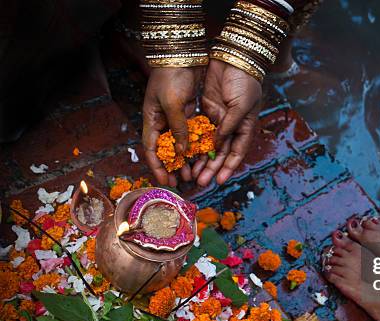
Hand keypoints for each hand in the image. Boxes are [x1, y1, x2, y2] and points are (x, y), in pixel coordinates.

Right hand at [142, 66, 202, 186]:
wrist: (183, 54)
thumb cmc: (172, 77)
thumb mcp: (173, 104)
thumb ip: (178, 128)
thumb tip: (183, 153)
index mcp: (151, 119)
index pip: (151, 149)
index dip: (157, 167)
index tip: (165, 182)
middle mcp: (162, 120)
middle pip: (167, 150)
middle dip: (174, 167)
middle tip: (184, 181)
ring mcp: (175, 116)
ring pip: (180, 144)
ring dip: (187, 159)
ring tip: (194, 173)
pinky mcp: (188, 112)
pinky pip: (191, 133)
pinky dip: (196, 144)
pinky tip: (203, 155)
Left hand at [194, 59, 261, 185]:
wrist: (234, 58)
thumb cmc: (244, 81)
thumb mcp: (241, 105)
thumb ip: (229, 125)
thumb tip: (217, 143)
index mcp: (245, 127)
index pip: (236, 153)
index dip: (228, 168)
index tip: (219, 181)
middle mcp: (232, 127)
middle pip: (220, 153)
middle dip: (211, 168)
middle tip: (200, 182)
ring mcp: (219, 119)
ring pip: (208, 145)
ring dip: (201, 159)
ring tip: (191, 173)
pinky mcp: (207, 110)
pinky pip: (200, 130)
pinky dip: (194, 142)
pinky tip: (185, 153)